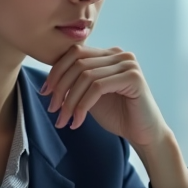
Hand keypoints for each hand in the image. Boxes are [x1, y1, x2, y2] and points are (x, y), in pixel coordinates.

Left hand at [40, 45, 165, 150]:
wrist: (143, 134)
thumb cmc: (118, 115)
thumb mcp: (90, 95)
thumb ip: (76, 83)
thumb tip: (48, 80)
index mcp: (108, 54)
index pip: (75, 53)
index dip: (56, 72)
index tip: (44, 93)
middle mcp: (119, 54)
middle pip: (78, 63)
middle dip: (60, 88)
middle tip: (52, 109)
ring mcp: (128, 64)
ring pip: (86, 76)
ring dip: (70, 101)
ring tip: (63, 119)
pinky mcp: (133, 77)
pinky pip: (98, 87)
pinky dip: (83, 106)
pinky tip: (78, 122)